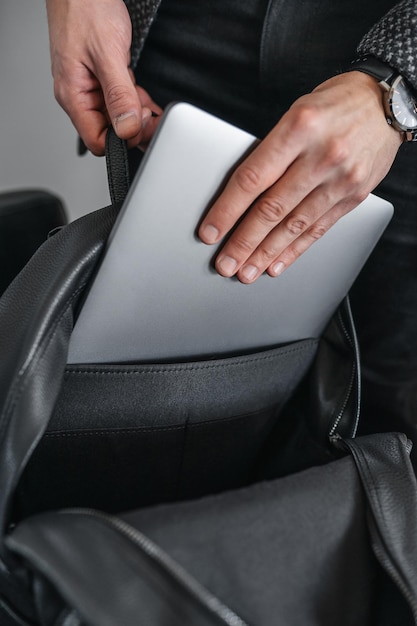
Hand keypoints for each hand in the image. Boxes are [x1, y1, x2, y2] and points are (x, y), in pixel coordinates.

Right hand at [46, 0, 161, 154]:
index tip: (140, 124)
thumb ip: (119, 95)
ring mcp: (90, 88)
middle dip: (133, 127)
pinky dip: (135, 102)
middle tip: (151, 114)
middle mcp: (79, 95)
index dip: (122, 140)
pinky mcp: (101, 79)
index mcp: (73, 95)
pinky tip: (144, 98)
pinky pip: (120, 101)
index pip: (97, 140)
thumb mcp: (107, 54)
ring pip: (117, 117)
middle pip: (109, 132)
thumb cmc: (85, 7)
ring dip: (136, 114)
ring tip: (147, 102)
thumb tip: (127, 128)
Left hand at [198, 72, 401, 282]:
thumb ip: (271, 150)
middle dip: (243, 242)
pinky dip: (295, 250)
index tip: (210, 232)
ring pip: (294, 225)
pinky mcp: (354, 196)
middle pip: (271, 208)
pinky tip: (278, 264)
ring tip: (247, 271)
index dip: (227, 210)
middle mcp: (322, 155)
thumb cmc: (335, 104)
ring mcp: (341, 178)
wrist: (388, 103)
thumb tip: (238, 193)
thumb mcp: (297, 111)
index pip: (252, 178)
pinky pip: (319, 229)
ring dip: (266, 253)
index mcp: (299, 127)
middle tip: (225, 264)